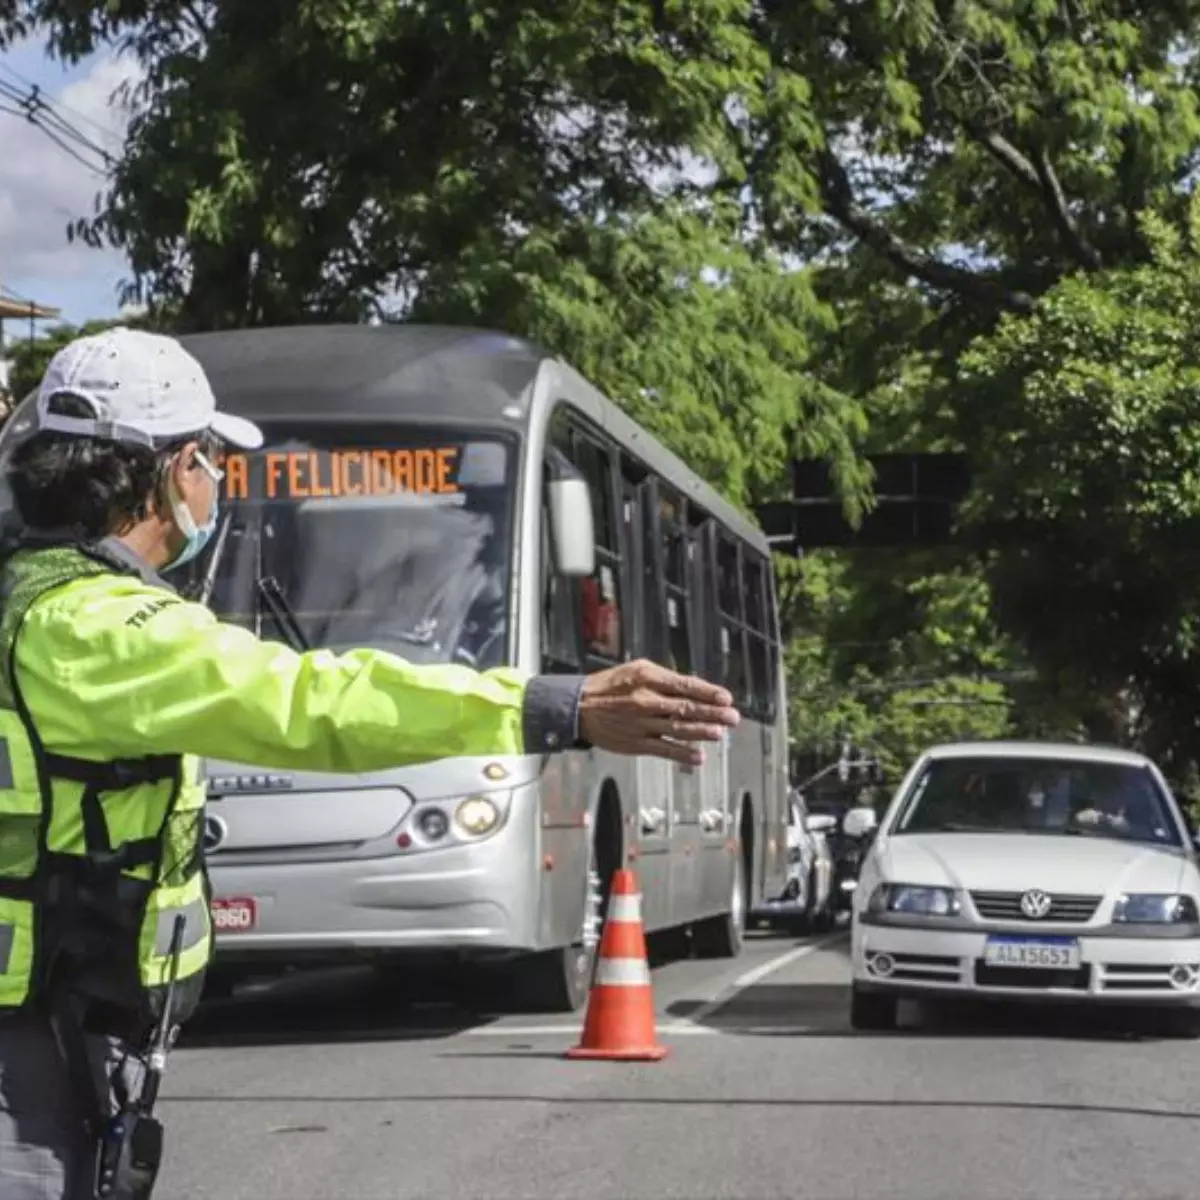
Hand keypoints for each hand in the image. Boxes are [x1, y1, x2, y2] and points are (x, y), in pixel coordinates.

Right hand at [578, 659, 739, 764]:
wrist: (579, 707)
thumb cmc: (610, 686)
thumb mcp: (636, 669)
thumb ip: (664, 678)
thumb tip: (693, 688)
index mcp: (647, 678)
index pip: (685, 685)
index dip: (708, 692)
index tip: (726, 698)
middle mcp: (645, 701)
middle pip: (686, 708)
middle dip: (713, 713)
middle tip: (732, 717)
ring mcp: (642, 724)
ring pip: (678, 729)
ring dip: (702, 732)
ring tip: (720, 734)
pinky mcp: (637, 743)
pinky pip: (664, 749)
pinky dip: (683, 754)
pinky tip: (699, 758)